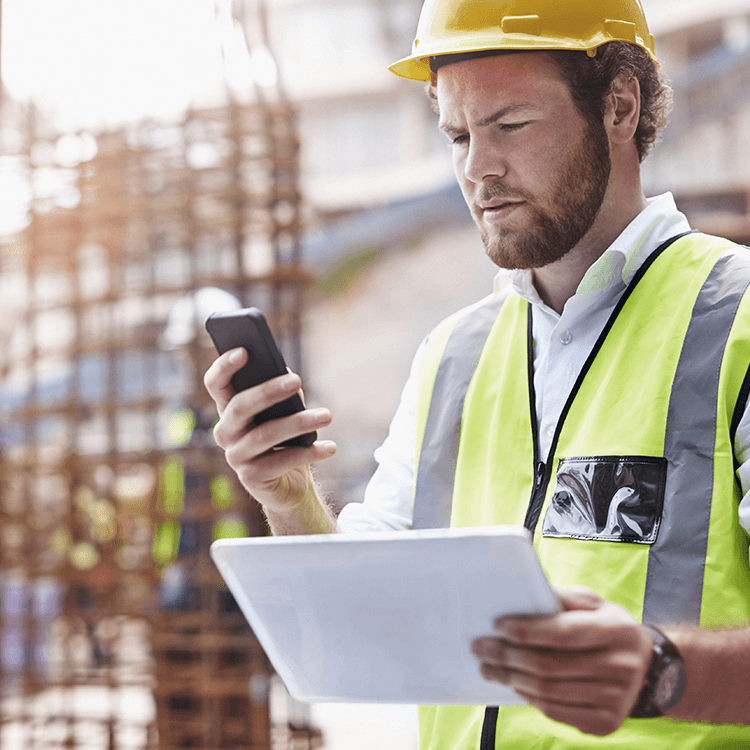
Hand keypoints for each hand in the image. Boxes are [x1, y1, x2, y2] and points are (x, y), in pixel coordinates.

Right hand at [204, 347, 336, 514]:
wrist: (288, 484)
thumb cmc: (286, 439)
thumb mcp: (283, 412)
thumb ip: (282, 392)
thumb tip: (288, 376)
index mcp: (228, 409)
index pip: (215, 384)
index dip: (224, 366)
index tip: (245, 350)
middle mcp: (225, 432)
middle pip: (240, 406)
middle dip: (269, 391)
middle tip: (297, 381)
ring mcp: (235, 457)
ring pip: (265, 434)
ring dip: (299, 422)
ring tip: (327, 415)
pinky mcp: (251, 478)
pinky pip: (281, 461)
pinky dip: (309, 453)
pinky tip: (330, 447)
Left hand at [471, 587, 652, 735]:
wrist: (649, 669)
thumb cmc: (609, 628)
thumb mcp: (595, 603)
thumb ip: (563, 597)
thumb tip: (525, 594)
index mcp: (616, 630)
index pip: (563, 632)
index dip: (526, 630)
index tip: (497, 625)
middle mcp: (620, 667)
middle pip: (549, 665)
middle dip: (507, 656)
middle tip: (480, 647)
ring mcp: (615, 700)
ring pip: (548, 691)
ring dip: (510, 679)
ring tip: (488, 667)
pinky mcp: (606, 723)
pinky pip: (556, 712)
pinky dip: (529, 697)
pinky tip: (513, 684)